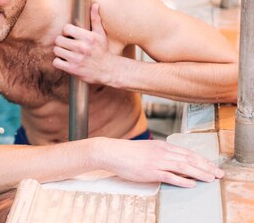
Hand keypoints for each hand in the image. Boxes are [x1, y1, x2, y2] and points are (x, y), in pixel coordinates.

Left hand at [52, 3, 115, 84]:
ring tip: (66, 52)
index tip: (69, 35)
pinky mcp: (73, 69)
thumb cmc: (102, 50)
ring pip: (56, 50)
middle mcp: (82, 48)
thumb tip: (95, 4)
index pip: (66, 28)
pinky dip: (58, 61)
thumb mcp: (100, 34)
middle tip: (66, 44)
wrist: (107, 70)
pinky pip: (56, 62)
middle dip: (61, 41)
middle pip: (58, 40)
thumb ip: (95, 19)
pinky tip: (64, 60)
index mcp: (88, 37)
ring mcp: (77, 59)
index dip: (66, 31)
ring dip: (59, 51)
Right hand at [96, 137, 223, 187]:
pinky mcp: (150, 171)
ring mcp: (156, 161)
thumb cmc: (128, 152)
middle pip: (189, 159)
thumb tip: (174, 161)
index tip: (212, 165)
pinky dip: (182, 180)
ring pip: (183, 166)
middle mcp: (162, 152)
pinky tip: (191, 184)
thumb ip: (161, 154)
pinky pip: (170, 176)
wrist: (112, 152)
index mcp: (162, 146)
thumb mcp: (148, 149)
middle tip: (219, 173)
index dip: (202, 159)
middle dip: (206, 166)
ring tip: (210, 179)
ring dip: (199, 173)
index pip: (187, 152)